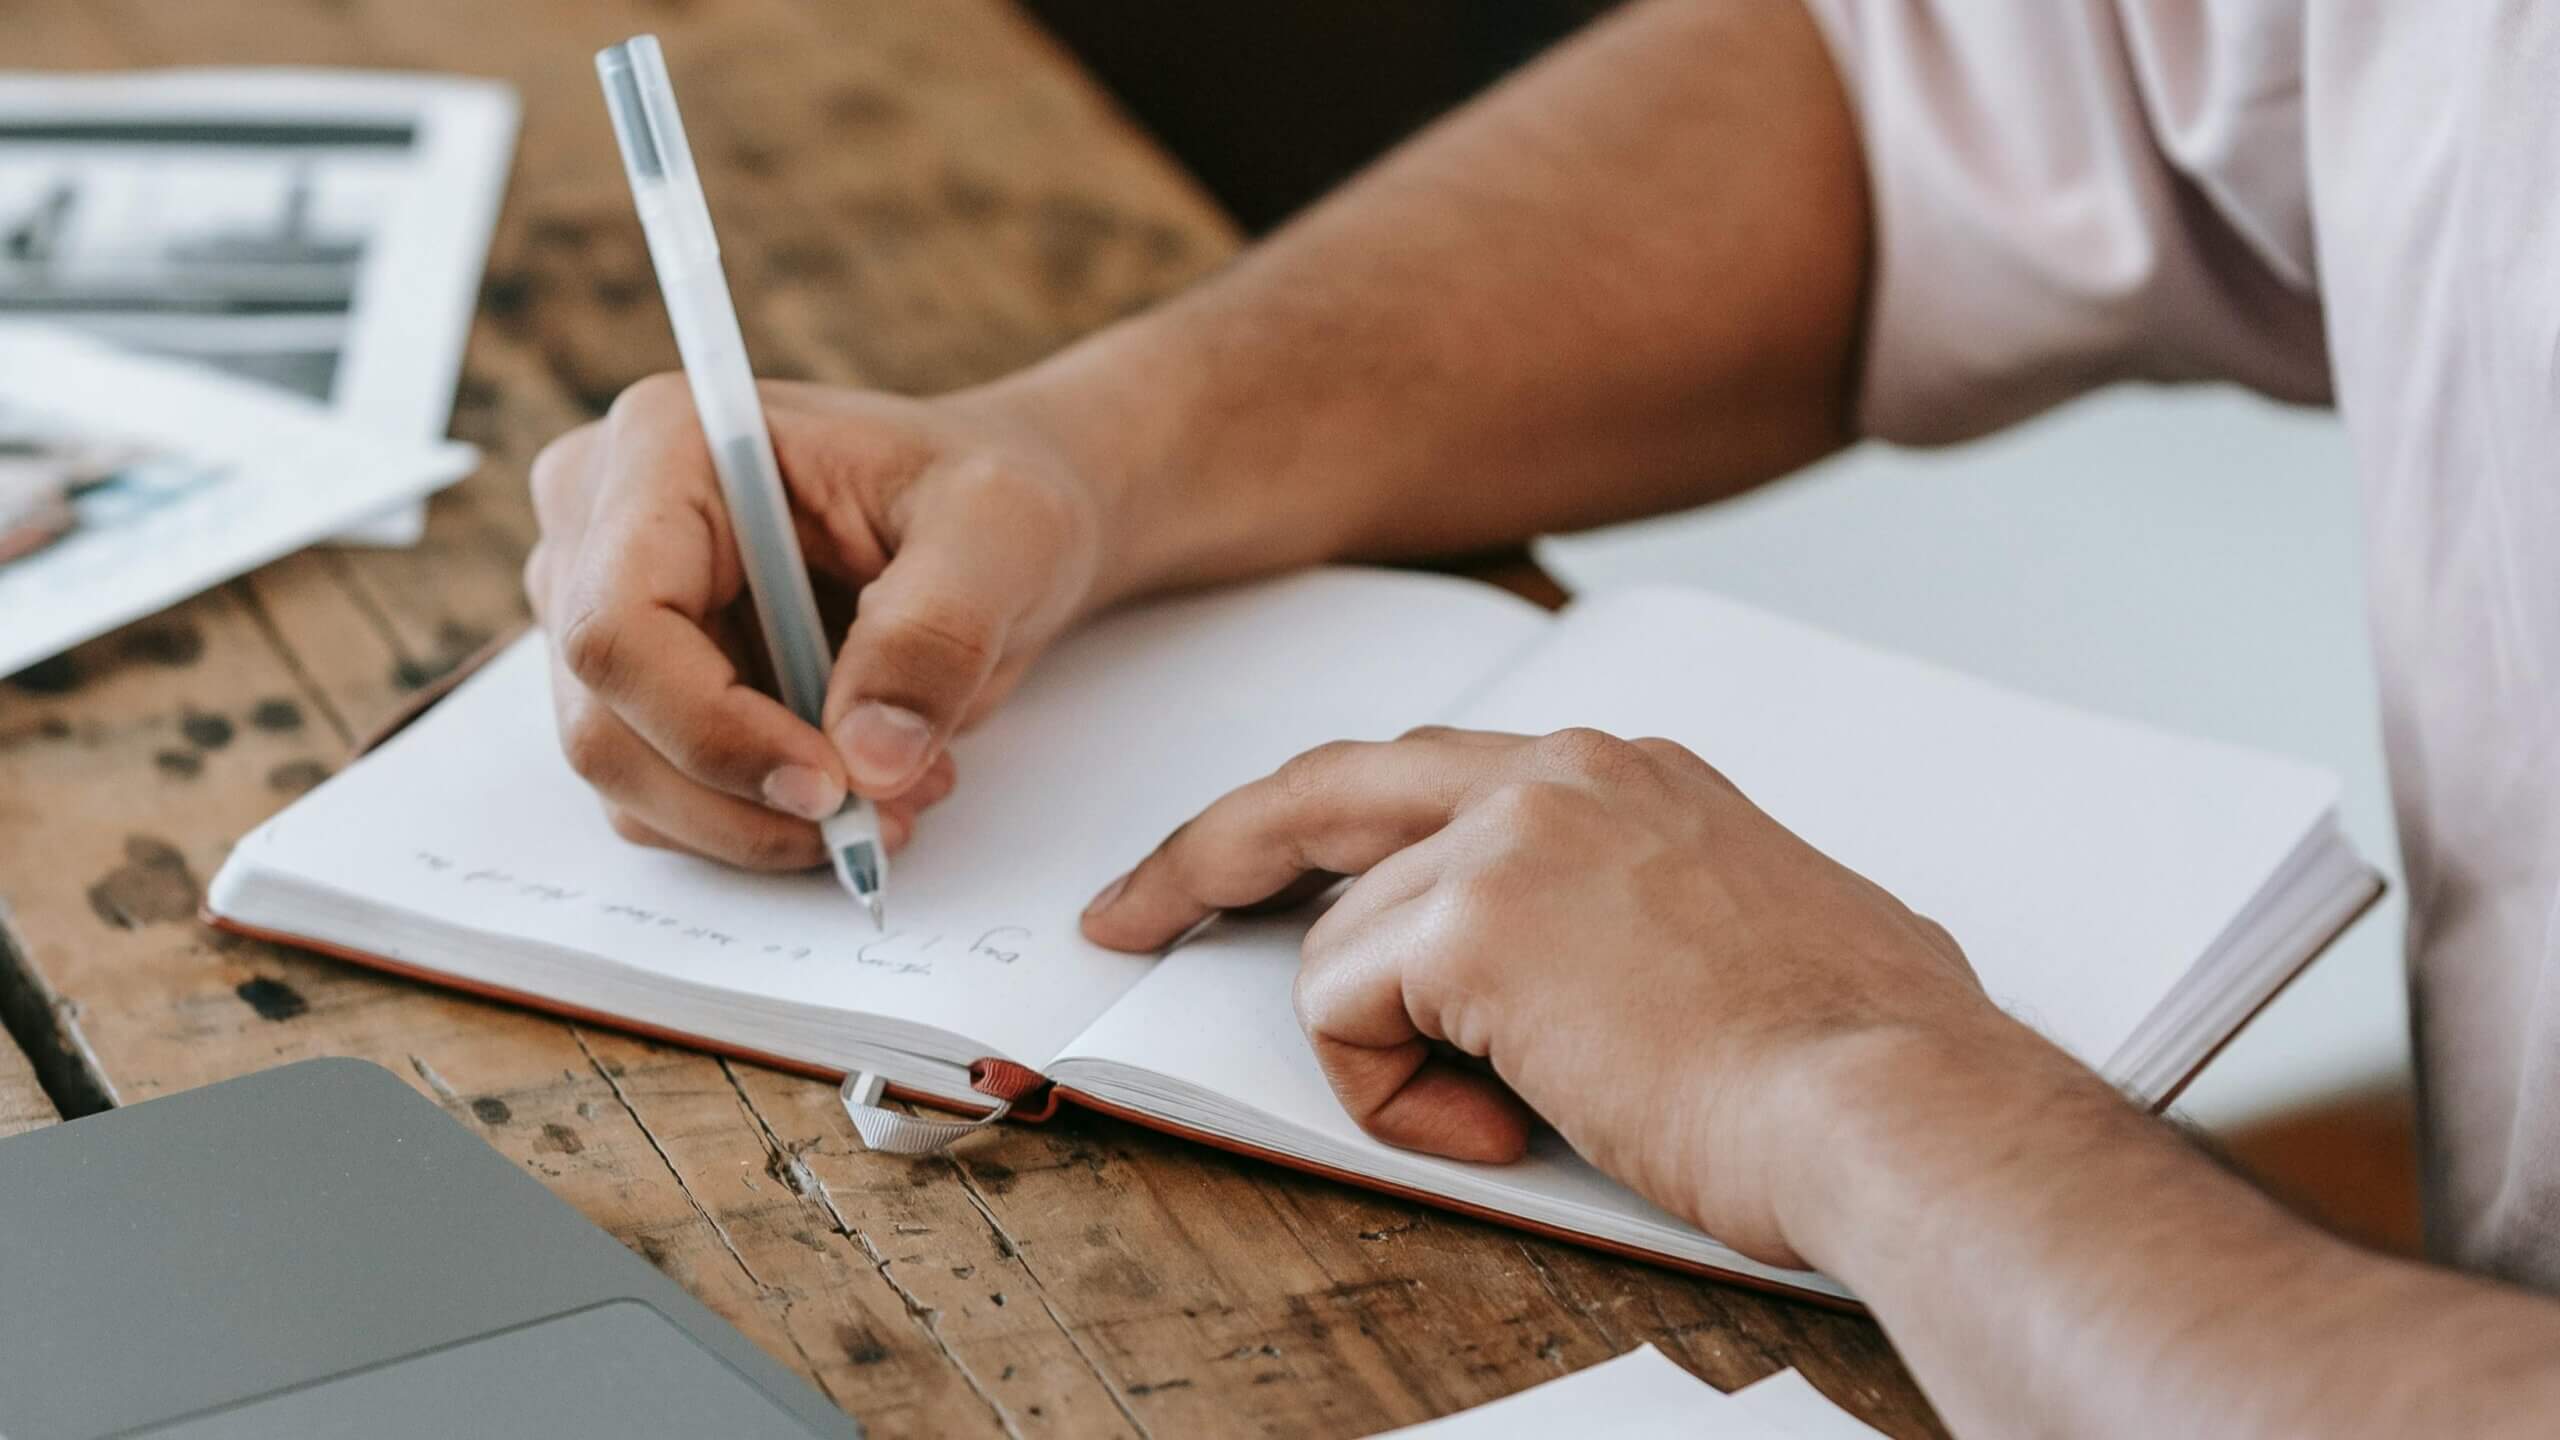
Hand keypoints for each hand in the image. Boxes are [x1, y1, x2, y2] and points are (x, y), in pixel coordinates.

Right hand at [524, 376, 1107, 867]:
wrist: (988, 527)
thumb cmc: (987, 497)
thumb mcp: (1000, 535)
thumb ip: (936, 633)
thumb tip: (868, 758)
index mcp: (665, 445)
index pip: (620, 626)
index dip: (711, 730)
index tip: (831, 784)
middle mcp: (600, 520)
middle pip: (605, 721)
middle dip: (744, 799)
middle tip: (878, 816)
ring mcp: (601, 606)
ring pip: (626, 777)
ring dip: (758, 822)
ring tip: (895, 791)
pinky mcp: (635, 682)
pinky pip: (659, 795)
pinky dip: (755, 820)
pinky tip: (856, 785)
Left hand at [1079, 726, 2004, 1267]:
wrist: (1898, 1107)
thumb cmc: (1853, 1056)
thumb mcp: (1749, 928)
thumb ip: (1644, 907)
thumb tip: (1613, 968)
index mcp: (1623, 776)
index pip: (1417, 774)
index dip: (1317, 826)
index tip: (1243, 864)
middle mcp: (1560, 776)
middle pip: (1321, 791)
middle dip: (1206, 855)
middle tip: (1132, 912)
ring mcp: (1512, 837)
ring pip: (1338, 946)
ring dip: (1389, 1053)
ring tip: (1518, 1112)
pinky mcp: (1475, 923)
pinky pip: (1342, 1013)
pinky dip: (1388, 1094)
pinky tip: (1507, 1124)